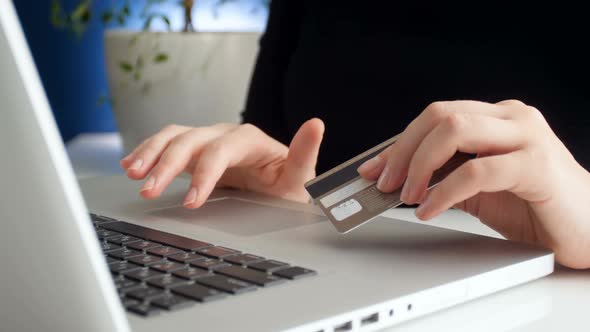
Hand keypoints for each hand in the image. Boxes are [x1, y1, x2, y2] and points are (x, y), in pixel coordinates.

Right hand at [120, 119, 323, 207]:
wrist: (277, 190)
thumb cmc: (288, 186)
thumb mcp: (300, 176)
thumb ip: (305, 153)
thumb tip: (316, 124)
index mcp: (250, 140)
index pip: (220, 151)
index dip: (203, 174)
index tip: (192, 201)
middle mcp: (226, 134)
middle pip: (190, 141)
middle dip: (166, 166)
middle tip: (149, 190)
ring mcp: (208, 140)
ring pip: (173, 137)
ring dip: (150, 154)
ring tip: (132, 173)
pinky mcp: (195, 151)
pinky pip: (167, 145)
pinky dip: (148, 152)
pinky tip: (132, 165)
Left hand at [358, 100, 589, 268]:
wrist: (588, 229)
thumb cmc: (535, 206)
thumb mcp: (478, 189)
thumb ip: (444, 177)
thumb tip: (398, 179)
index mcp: (496, 118)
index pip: (435, 117)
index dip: (398, 143)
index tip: (371, 168)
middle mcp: (511, 119)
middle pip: (440, 115)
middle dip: (403, 151)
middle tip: (385, 183)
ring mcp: (526, 137)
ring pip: (455, 130)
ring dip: (420, 165)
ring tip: (407, 194)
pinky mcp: (537, 166)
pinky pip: (477, 171)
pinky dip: (445, 192)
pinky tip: (430, 209)